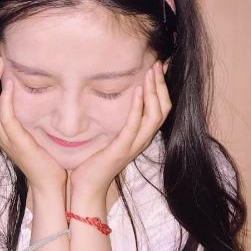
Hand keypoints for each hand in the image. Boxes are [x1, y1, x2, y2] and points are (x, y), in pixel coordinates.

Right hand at [0, 48, 66, 191]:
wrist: (49, 182)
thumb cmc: (45, 156)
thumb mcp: (33, 129)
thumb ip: (29, 113)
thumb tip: (36, 91)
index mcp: (1, 125)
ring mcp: (4, 136)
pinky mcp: (15, 141)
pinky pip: (5, 117)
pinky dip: (4, 99)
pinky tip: (9, 84)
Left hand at [70, 60, 170, 198]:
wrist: (87, 186)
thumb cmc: (95, 159)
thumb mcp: (110, 135)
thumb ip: (117, 120)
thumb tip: (115, 99)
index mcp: (141, 135)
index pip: (161, 109)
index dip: (163, 88)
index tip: (161, 68)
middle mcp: (142, 140)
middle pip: (163, 109)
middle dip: (161, 85)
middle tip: (157, 64)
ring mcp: (134, 145)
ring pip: (154, 115)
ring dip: (154, 92)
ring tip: (151, 72)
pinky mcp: (122, 148)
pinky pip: (134, 125)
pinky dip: (138, 107)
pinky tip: (137, 91)